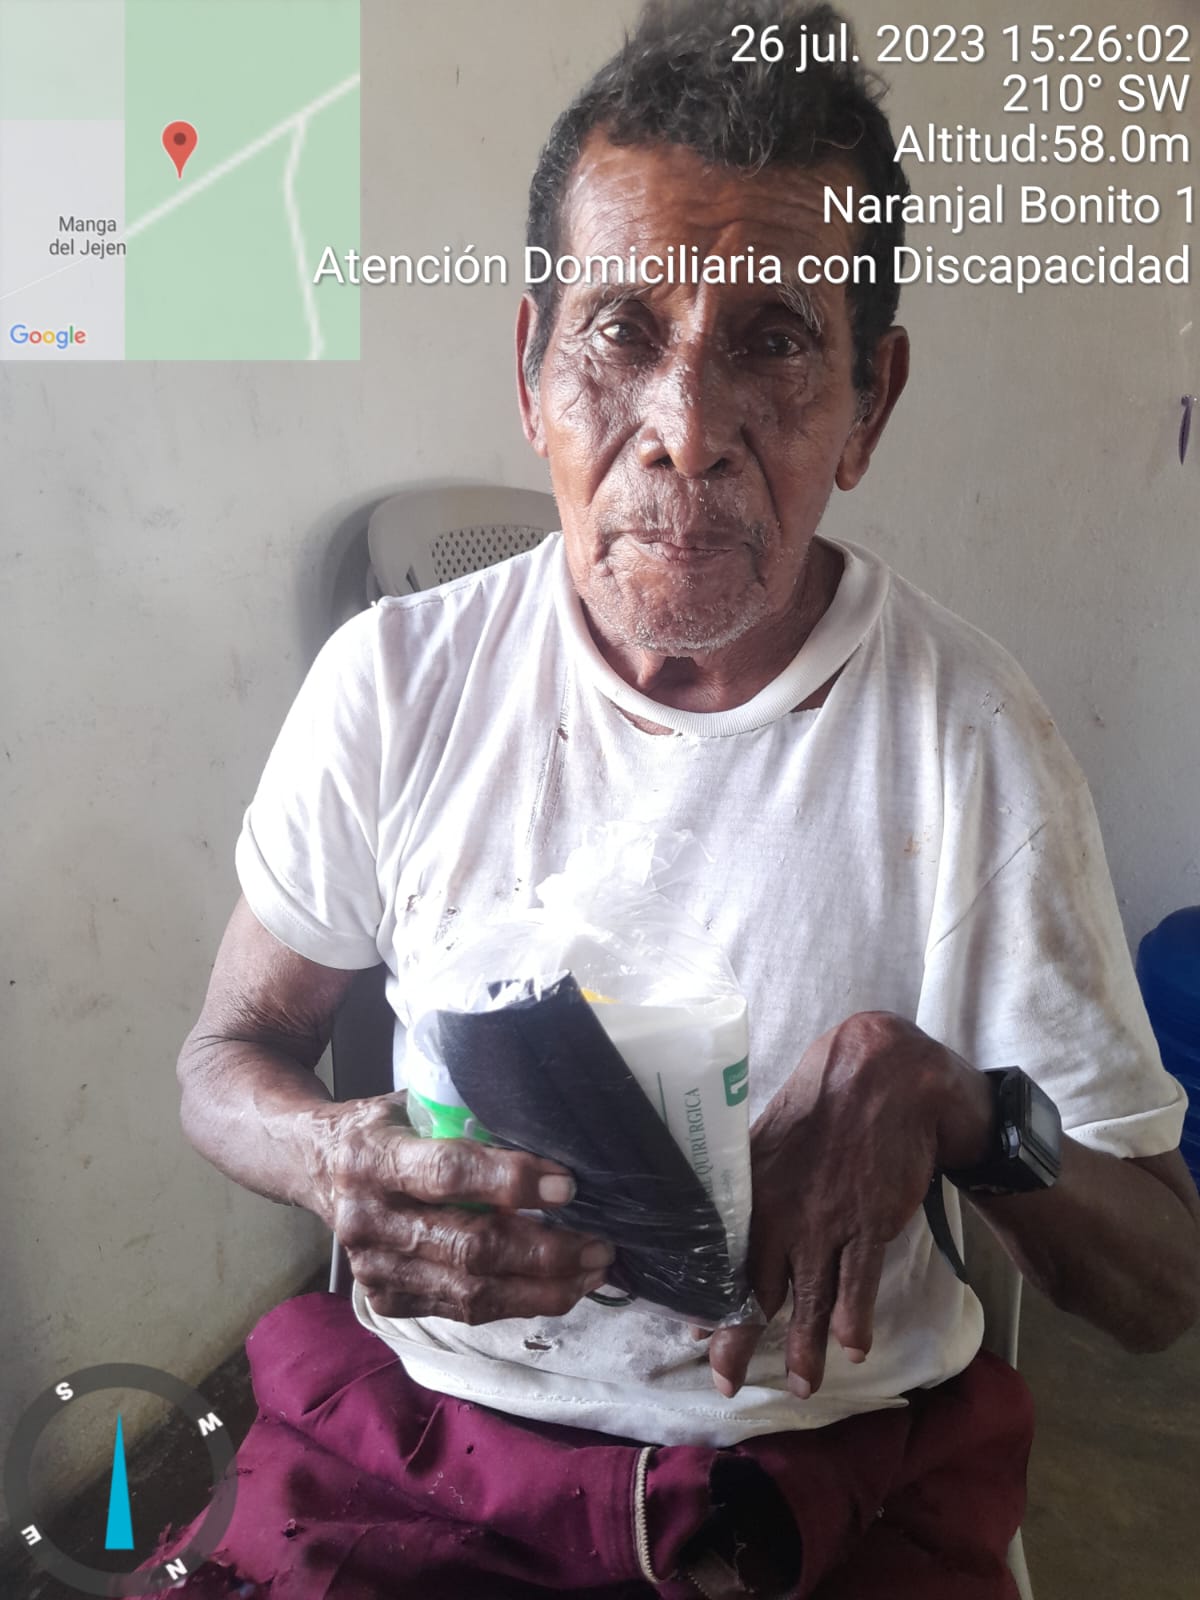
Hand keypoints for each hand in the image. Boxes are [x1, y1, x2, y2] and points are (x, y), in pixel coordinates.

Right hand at [309, 1093, 616, 1321]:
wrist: (311, 1164)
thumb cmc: (380, 1126)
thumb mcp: (410, 1103)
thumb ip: (464, 1118)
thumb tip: (549, 1133)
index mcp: (371, 1158)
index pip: (447, 1175)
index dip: (510, 1183)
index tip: (567, 1186)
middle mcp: (368, 1221)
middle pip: (467, 1249)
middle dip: (543, 1252)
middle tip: (599, 1244)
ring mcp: (374, 1270)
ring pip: (471, 1293)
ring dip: (542, 1288)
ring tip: (593, 1272)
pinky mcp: (386, 1301)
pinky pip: (463, 1311)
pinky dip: (516, 1303)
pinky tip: (557, 1289)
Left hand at [704, 1013, 989, 1398]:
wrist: (884, 1078)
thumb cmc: (823, 1105)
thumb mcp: (772, 1138)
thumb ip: (753, 1183)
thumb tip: (730, 1220)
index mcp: (752, 1191)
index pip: (722, 1257)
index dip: (709, 1300)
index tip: (694, 1336)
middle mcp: (781, 1212)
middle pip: (756, 1290)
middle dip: (740, 1341)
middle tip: (727, 1381)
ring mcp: (826, 1222)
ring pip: (809, 1299)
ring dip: (805, 1349)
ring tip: (802, 1386)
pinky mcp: (869, 1224)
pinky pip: (858, 1283)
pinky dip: (854, 1321)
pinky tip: (853, 1349)